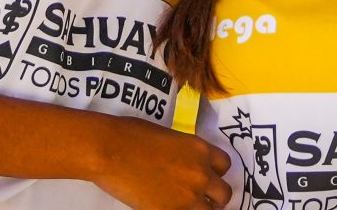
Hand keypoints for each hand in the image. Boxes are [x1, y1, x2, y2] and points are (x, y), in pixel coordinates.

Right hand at [94, 117, 231, 208]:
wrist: (110, 150)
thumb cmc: (132, 134)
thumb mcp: (168, 136)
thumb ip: (184, 151)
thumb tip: (183, 162)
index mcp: (200, 149)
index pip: (225, 165)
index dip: (216, 172)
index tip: (207, 176)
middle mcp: (200, 174)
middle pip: (224, 193)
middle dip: (214, 196)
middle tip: (201, 197)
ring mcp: (187, 197)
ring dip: (200, 208)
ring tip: (185, 205)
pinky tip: (166, 206)